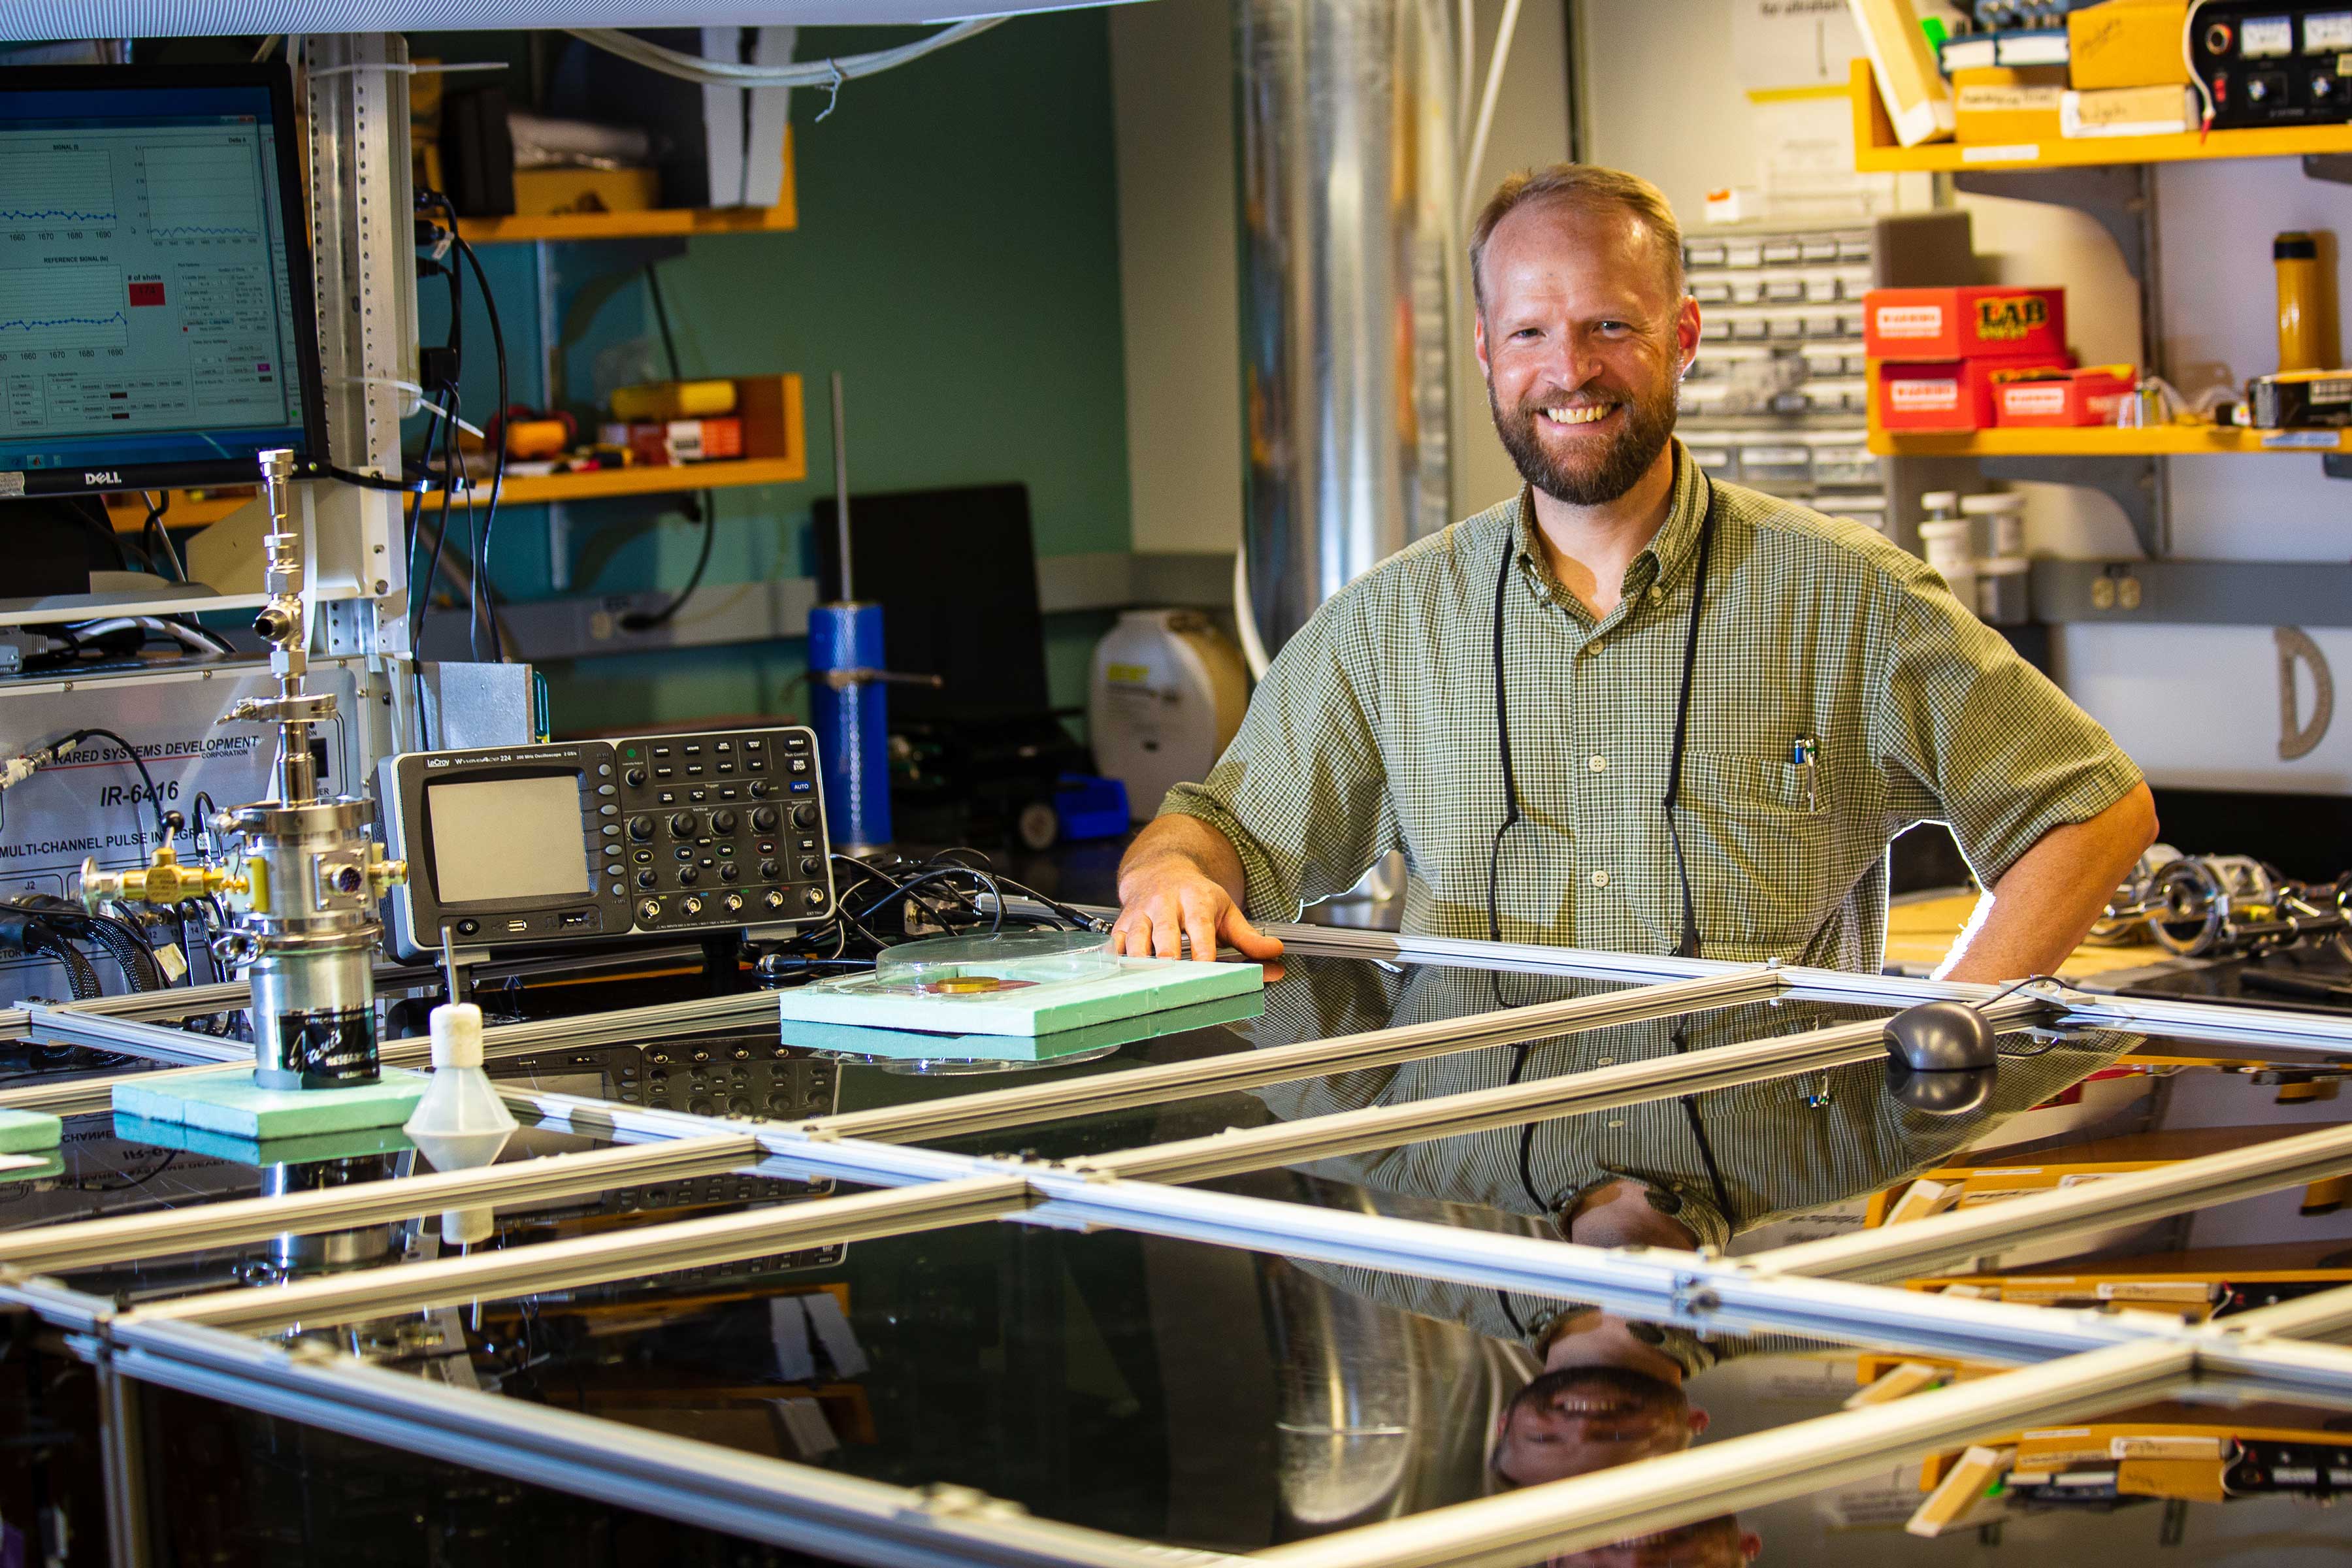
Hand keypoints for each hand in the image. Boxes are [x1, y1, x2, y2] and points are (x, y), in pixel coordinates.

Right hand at [1111, 859, 1284, 963]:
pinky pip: (1116, 942)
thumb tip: (1274, 953)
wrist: (1161, 869)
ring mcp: (1141, 913)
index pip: (1199, 927)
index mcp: (1195, 900)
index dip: (1203, 949)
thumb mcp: (1226, 911)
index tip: (1207, 968)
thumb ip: (1248, 937)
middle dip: (1168, 957)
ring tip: (1147, 982)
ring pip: (1136, 938)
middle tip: (1173, 980)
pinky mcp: (1122, 922)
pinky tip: (1123, 975)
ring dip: (1140, 962)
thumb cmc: (1195, 896)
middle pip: (1164, 933)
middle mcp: (1165, 904)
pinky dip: (1118, 960)